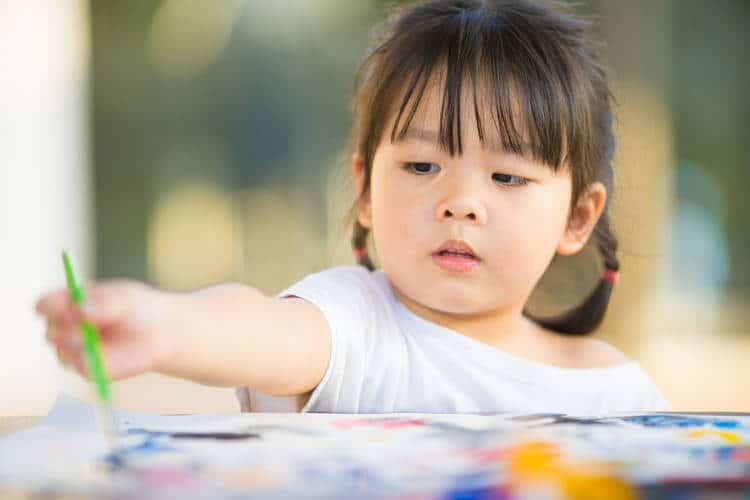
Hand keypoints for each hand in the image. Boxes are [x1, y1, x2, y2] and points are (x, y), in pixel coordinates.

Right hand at [35, 280, 172, 379]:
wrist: (158, 332)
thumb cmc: (137, 308)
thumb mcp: (124, 299)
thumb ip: (103, 303)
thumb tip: (79, 309)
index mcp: (68, 304)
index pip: (46, 305)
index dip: (49, 307)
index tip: (65, 307)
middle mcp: (65, 328)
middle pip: (51, 332)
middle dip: (65, 331)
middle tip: (83, 327)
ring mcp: (74, 350)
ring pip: (64, 354)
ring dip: (80, 348)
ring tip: (98, 339)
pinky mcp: (88, 368)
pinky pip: (83, 368)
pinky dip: (92, 362)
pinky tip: (104, 355)